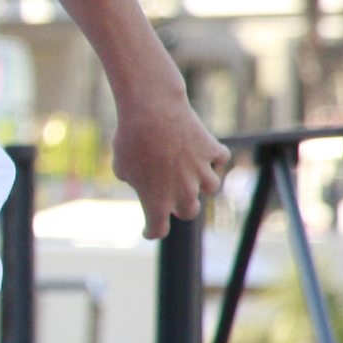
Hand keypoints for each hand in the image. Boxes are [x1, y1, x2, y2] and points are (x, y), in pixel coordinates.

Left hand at [111, 80, 225, 238]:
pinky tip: (206, 152)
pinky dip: (215, 156)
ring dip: (202, 182)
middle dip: (181, 206)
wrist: (151, 112)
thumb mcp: (121, 167)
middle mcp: (183, 192)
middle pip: (189, 210)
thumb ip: (135, 181)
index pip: (158, 229)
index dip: (152, 231)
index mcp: (156, 202)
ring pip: (211, 187)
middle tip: (173, 197)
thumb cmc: (129, 140)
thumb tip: (145, 181)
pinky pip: (220, 158)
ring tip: (193, 173)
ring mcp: (201, 172)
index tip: (149, 229)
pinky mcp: (212, 150)